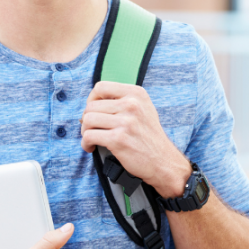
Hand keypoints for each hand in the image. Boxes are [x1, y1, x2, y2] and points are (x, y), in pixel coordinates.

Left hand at [80, 81, 191, 198]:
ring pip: (87, 120)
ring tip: (92, 138)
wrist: (163, 161)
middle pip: (91, 106)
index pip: (101, 87)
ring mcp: (126, 122)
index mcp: (137, 94)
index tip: (94, 111)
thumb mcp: (143, 109)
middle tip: (93, 129)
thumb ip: (123, 100)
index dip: (92, 99)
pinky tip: (92, 147)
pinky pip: (89, 136)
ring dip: (85, 131)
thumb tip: (93, 101)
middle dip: (87, 119)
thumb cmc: (149, 137)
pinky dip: (86, 143)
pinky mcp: (118, 139)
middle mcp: (132, 104)